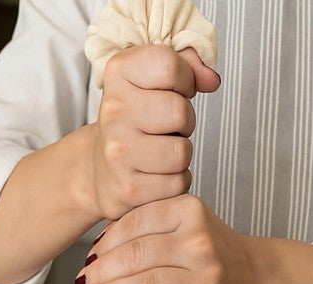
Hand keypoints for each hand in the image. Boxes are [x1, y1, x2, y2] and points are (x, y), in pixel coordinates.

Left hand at [75, 194, 262, 283]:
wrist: (259, 282)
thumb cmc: (210, 254)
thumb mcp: (184, 224)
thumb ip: (147, 227)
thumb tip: (94, 253)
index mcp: (190, 211)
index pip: (133, 225)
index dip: (103, 246)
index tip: (87, 262)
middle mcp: (201, 243)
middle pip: (136, 257)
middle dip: (101, 275)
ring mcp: (209, 281)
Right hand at [88, 46, 219, 221]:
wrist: (100, 170)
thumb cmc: (136, 120)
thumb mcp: (153, 81)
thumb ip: (188, 67)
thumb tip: (212, 80)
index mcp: (118, 72)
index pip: (170, 65)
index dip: (185, 79)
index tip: (174, 91)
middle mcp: (113, 110)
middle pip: (180, 112)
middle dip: (185, 121)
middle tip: (168, 127)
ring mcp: (118, 151)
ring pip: (182, 152)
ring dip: (181, 154)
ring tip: (162, 151)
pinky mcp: (129, 188)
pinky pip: (178, 183)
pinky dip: (176, 181)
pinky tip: (158, 175)